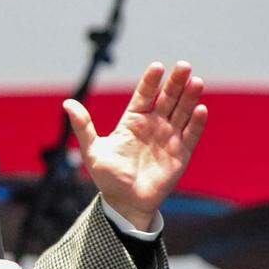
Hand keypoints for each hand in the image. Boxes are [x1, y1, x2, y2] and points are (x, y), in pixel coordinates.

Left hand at [63, 61, 207, 230]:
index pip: (144, 95)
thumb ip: (83, 126)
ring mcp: (169, 137)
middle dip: (176, 82)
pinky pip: (191, 135)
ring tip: (196, 81)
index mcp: (133, 120)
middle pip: (167, 98)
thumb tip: (67, 103)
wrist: (125, 203)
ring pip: (182, 112)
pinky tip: (201, 108)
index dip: (151, 81)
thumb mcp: (92, 151)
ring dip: (190, 97)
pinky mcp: (181, 154)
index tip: (157, 66)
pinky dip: (197, 122)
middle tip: (183, 65)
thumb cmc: (108, 177)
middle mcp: (154, 124)